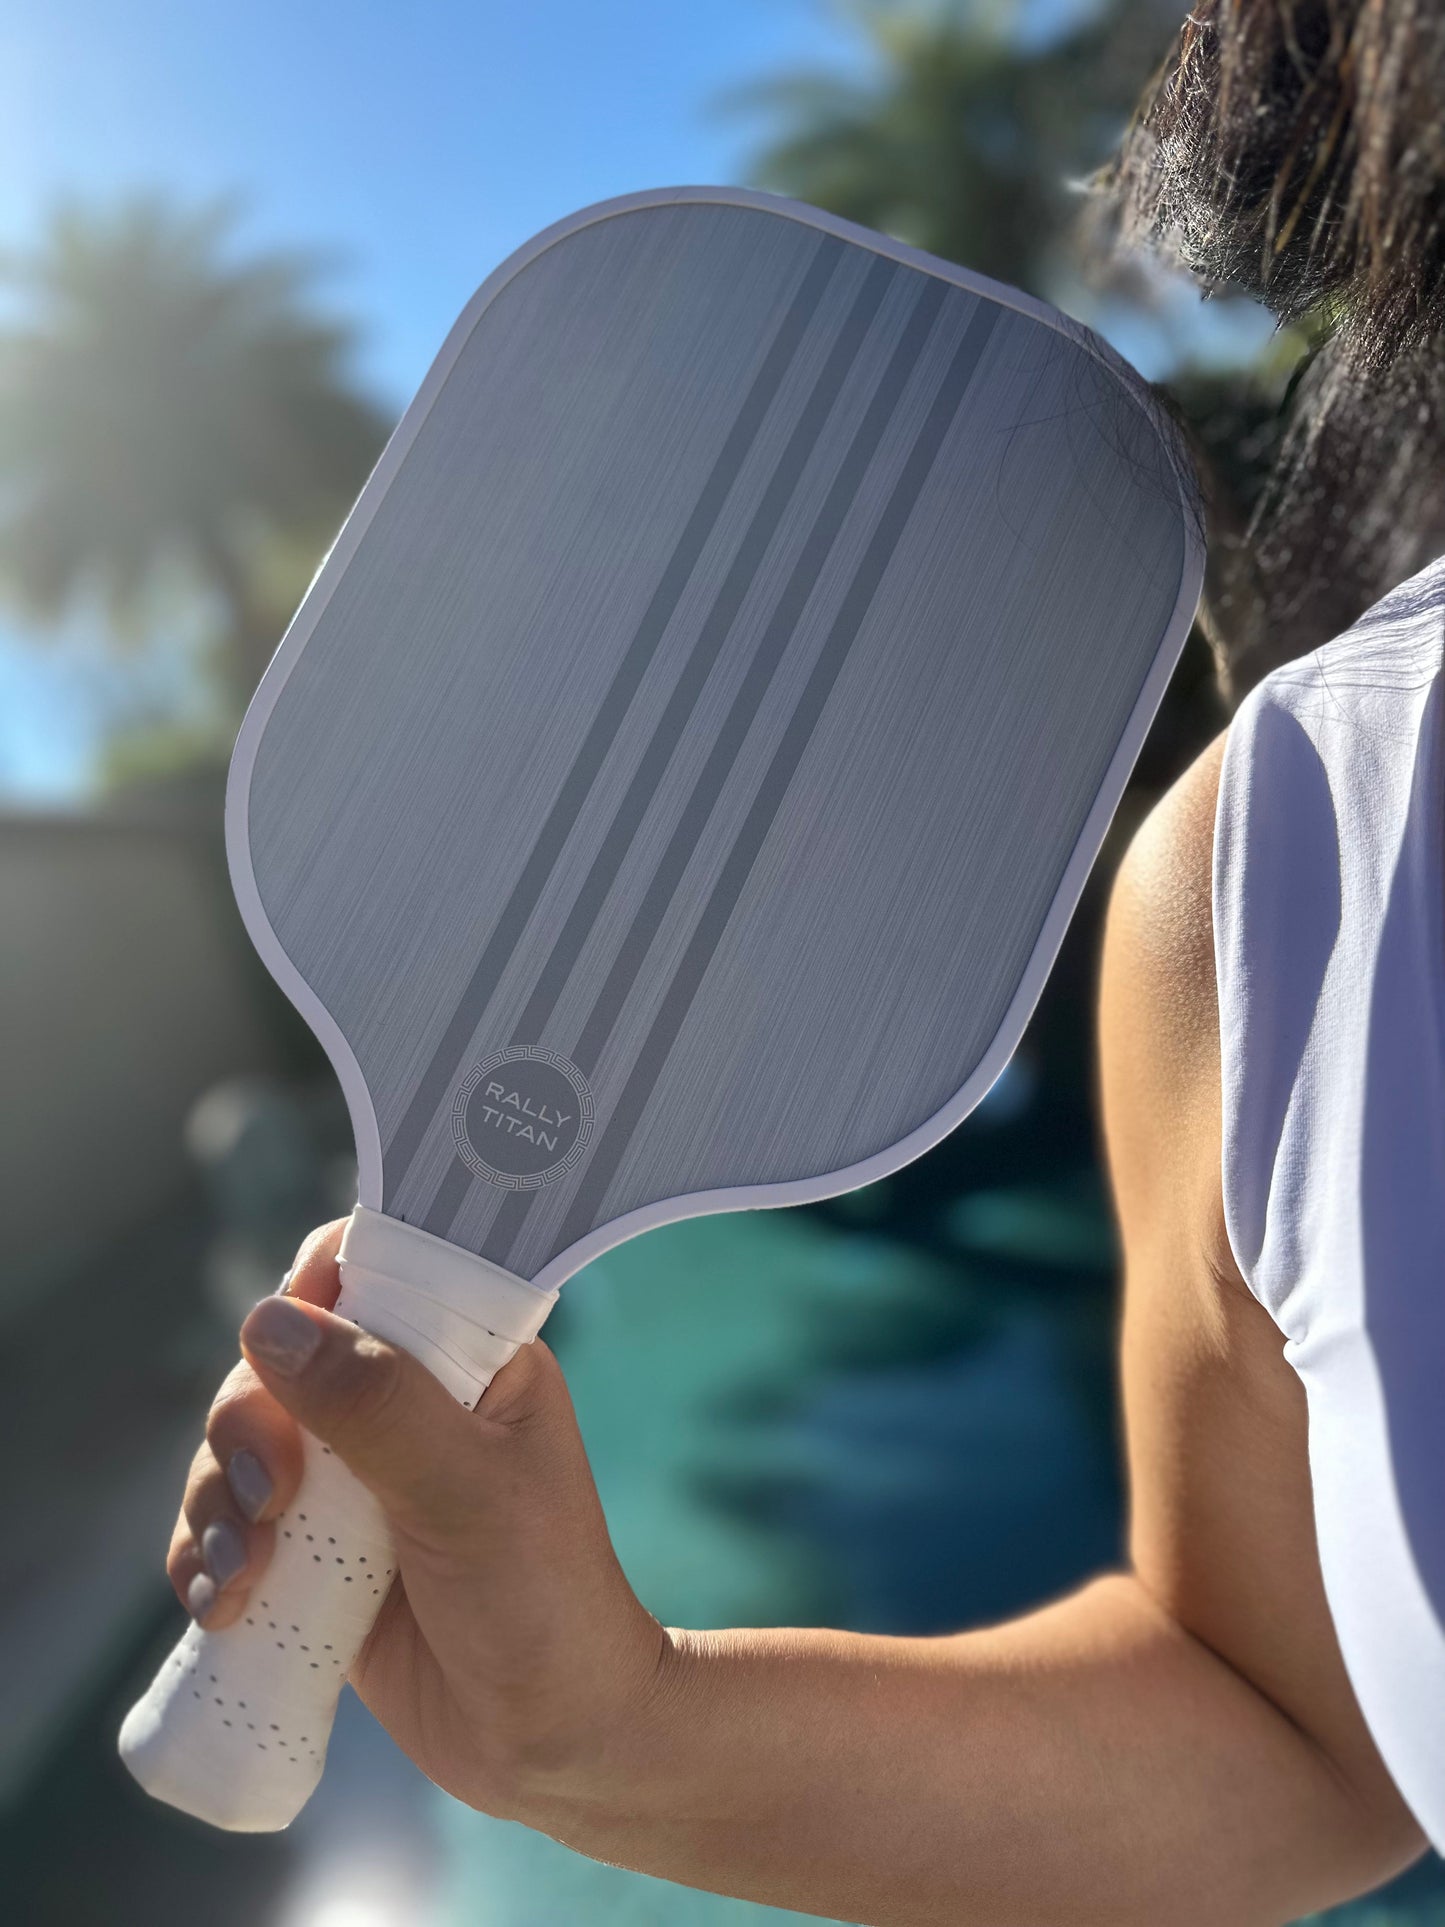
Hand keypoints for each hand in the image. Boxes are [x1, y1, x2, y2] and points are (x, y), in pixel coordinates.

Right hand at [166, 1220, 672, 1819]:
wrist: (551, 1741)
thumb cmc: (541, 1598)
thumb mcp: (466, 1490)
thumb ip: (376, 1404)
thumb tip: (270, 1323)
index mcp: (468, 1358)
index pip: (374, 1270)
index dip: (312, 1290)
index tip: (280, 1345)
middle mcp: (405, 1403)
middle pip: (280, 1362)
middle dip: (247, 1425)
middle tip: (270, 1498)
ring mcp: (354, 1480)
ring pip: (239, 1446)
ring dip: (216, 1502)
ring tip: (242, 1577)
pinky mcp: (315, 1554)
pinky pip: (230, 1527)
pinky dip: (208, 1558)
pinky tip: (222, 1603)